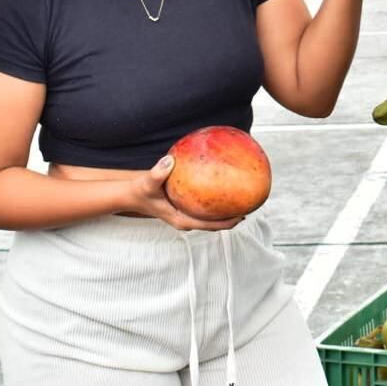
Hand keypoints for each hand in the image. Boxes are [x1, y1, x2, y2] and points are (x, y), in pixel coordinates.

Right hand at [124, 155, 244, 230]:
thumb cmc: (141, 190)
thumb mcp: (147, 183)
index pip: (210, 225)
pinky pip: (207, 201)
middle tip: (251, 204)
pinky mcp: (188, 204)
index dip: (228, 222)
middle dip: (234, 216)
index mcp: (182, 220)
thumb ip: (157, 174)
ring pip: (213, 213)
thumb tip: (170, 161)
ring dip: (228, 207)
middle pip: (216, 222)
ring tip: (246, 194)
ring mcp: (189, 212)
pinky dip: (217, 195)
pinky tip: (227, 180)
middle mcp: (188, 218)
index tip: (243, 215)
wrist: (135, 193)